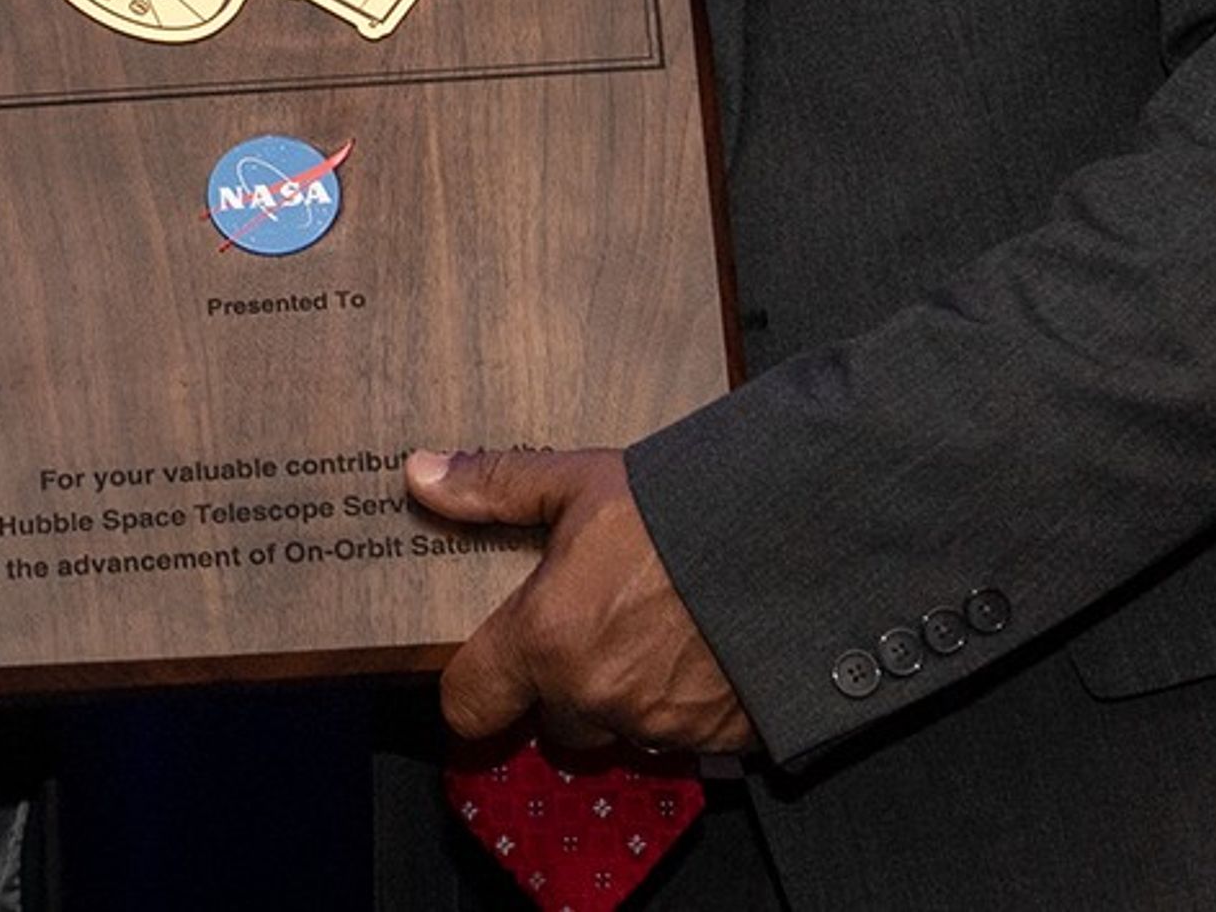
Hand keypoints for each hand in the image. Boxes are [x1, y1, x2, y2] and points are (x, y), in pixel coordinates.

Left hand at [407, 446, 752, 754]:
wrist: (793, 539)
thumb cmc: (682, 509)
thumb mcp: (579, 481)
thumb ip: (495, 486)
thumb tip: (422, 476)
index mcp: (547, 640)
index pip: (469, 704)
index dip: (472, 687)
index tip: (484, 665)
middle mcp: (594, 695)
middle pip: (549, 718)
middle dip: (562, 683)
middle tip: (591, 625)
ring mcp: (656, 725)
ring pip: (615, 727)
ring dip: (623, 695)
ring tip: (650, 630)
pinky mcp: (715, 738)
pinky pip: (677, 736)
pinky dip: (681, 704)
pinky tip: (696, 650)